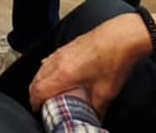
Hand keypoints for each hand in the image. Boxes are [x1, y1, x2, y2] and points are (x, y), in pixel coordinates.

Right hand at [30, 14, 149, 114]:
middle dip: (35, 94)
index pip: (38, 91)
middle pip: (36, 80)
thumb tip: (94, 117)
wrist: (120, 38)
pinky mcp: (67, 47)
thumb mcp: (105, 93)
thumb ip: (95, 109)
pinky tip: (55, 73)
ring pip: (41, 69)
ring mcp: (61, 52)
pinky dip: (47, 70)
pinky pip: (48, 60)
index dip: (36, 103)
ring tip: (46, 92)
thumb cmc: (113, 60)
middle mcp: (58, 62)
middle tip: (40, 104)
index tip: (39, 110)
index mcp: (63, 74)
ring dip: (40, 82)